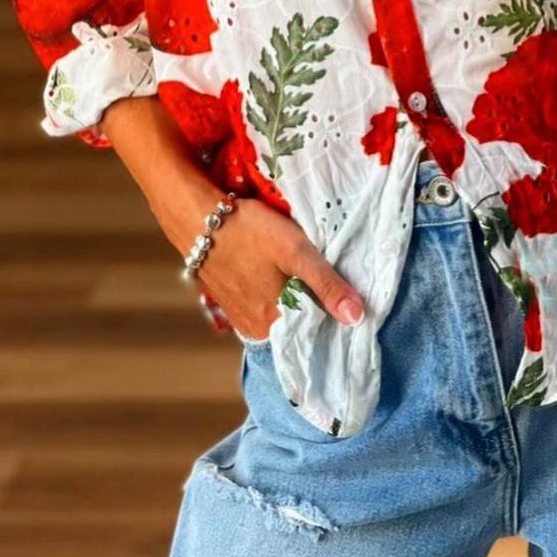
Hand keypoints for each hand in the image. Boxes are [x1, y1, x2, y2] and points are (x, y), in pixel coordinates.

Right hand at [161, 185, 365, 339]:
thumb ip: (326, 285)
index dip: (337, 324)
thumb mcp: (295, 251)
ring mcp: (243, 318)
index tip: (356, 313)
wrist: (198, 218)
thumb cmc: (249, 231)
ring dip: (301, 306)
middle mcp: (257, 330)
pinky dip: (281, 300)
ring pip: (284, 319)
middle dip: (320, 315)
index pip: (316, 337)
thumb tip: (358, 319)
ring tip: (318, 285)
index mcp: (274, 324)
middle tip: (342, 294)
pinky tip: (289, 282)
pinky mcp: (234, 305)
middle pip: (301, 330)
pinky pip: (267, 311)